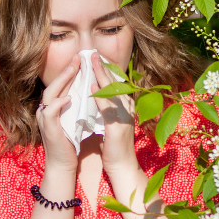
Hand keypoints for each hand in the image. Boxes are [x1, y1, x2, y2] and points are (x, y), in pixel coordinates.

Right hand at [36, 53, 79, 172]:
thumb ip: (77, 106)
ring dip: (62, 81)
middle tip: (78, 58)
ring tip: (74, 69)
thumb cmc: (70, 143)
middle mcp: (46, 111)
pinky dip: (59, 103)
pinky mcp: (49, 129)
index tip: (81, 59)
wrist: (63, 165)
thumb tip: (90, 91)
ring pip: (50, 94)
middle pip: (54, 85)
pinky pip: (50, 112)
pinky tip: (68, 97)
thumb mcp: (74, 120)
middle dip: (66, 70)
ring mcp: (45, 119)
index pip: (60, 85)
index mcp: (53, 108)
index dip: (70, 72)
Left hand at [90, 53, 139, 177]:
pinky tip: (91, 86)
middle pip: (115, 83)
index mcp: (125, 107)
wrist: (122, 167)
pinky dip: (99, 96)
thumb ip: (104, 109)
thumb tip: (94, 95)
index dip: (107, 69)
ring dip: (101, 75)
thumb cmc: (113, 146)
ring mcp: (124, 117)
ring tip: (91, 62)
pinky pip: (107, 108)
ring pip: (112, 91)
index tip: (96, 57)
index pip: (116, 84)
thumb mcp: (109, 122)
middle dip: (104, 66)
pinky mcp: (117, 127)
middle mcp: (127, 109)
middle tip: (93, 52)